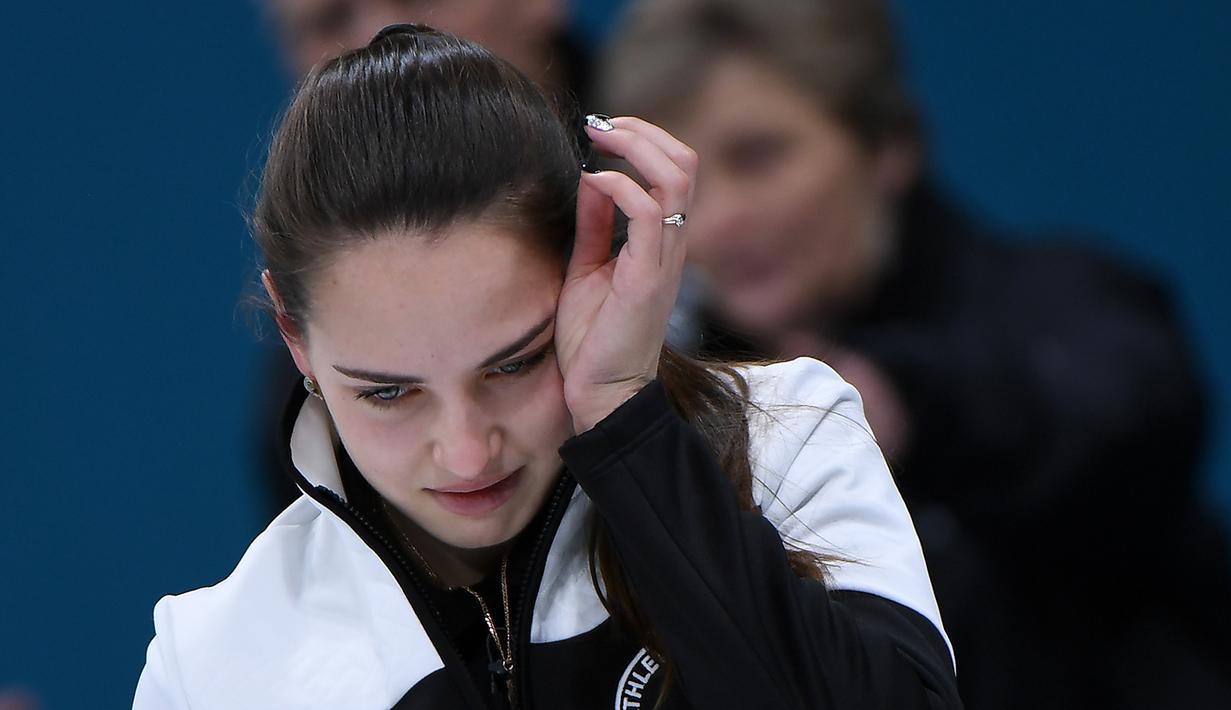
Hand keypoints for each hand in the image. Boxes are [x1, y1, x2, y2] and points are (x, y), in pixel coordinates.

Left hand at [555, 117, 697, 432]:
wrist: (599, 395)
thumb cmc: (593, 339)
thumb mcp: (588, 268)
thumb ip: (594, 226)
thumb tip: (591, 177)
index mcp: (660, 241)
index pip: (674, 169)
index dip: (643, 139)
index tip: (601, 130)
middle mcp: (671, 245)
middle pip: (684, 163)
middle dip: (643, 131)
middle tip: (600, 125)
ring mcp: (664, 261)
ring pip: (676, 178)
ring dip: (636, 146)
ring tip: (599, 138)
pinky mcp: (647, 279)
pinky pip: (648, 214)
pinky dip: (621, 186)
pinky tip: (594, 183)